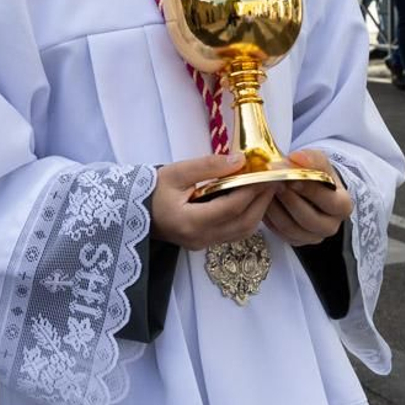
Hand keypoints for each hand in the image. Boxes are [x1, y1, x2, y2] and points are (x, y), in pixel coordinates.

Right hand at [151, 153, 277, 250]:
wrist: (130, 210)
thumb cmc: (149, 190)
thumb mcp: (175, 172)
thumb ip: (208, 165)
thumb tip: (240, 160)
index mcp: (190, 222)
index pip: (232, 207)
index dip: (253, 189)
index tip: (266, 172)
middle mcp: (199, 238)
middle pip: (244, 223)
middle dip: (263, 200)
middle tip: (274, 179)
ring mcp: (202, 244)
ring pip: (242, 231)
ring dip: (258, 210)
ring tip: (266, 187)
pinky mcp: (204, 242)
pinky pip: (234, 233)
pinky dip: (247, 216)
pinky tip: (250, 199)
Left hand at [263, 150, 353, 245]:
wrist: (309, 187)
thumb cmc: (317, 174)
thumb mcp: (319, 161)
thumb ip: (311, 158)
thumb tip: (297, 158)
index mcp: (343, 206)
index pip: (329, 202)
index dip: (309, 191)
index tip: (290, 178)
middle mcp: (332, 225)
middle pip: (308, 219)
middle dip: (289, 200)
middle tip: (273, 183)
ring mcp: (314, 236)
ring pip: (291, 228)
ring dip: (275, 209)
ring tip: (266, 191)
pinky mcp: (297, 241)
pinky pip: (280, 234)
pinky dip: (269, 219)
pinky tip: (264, 202)